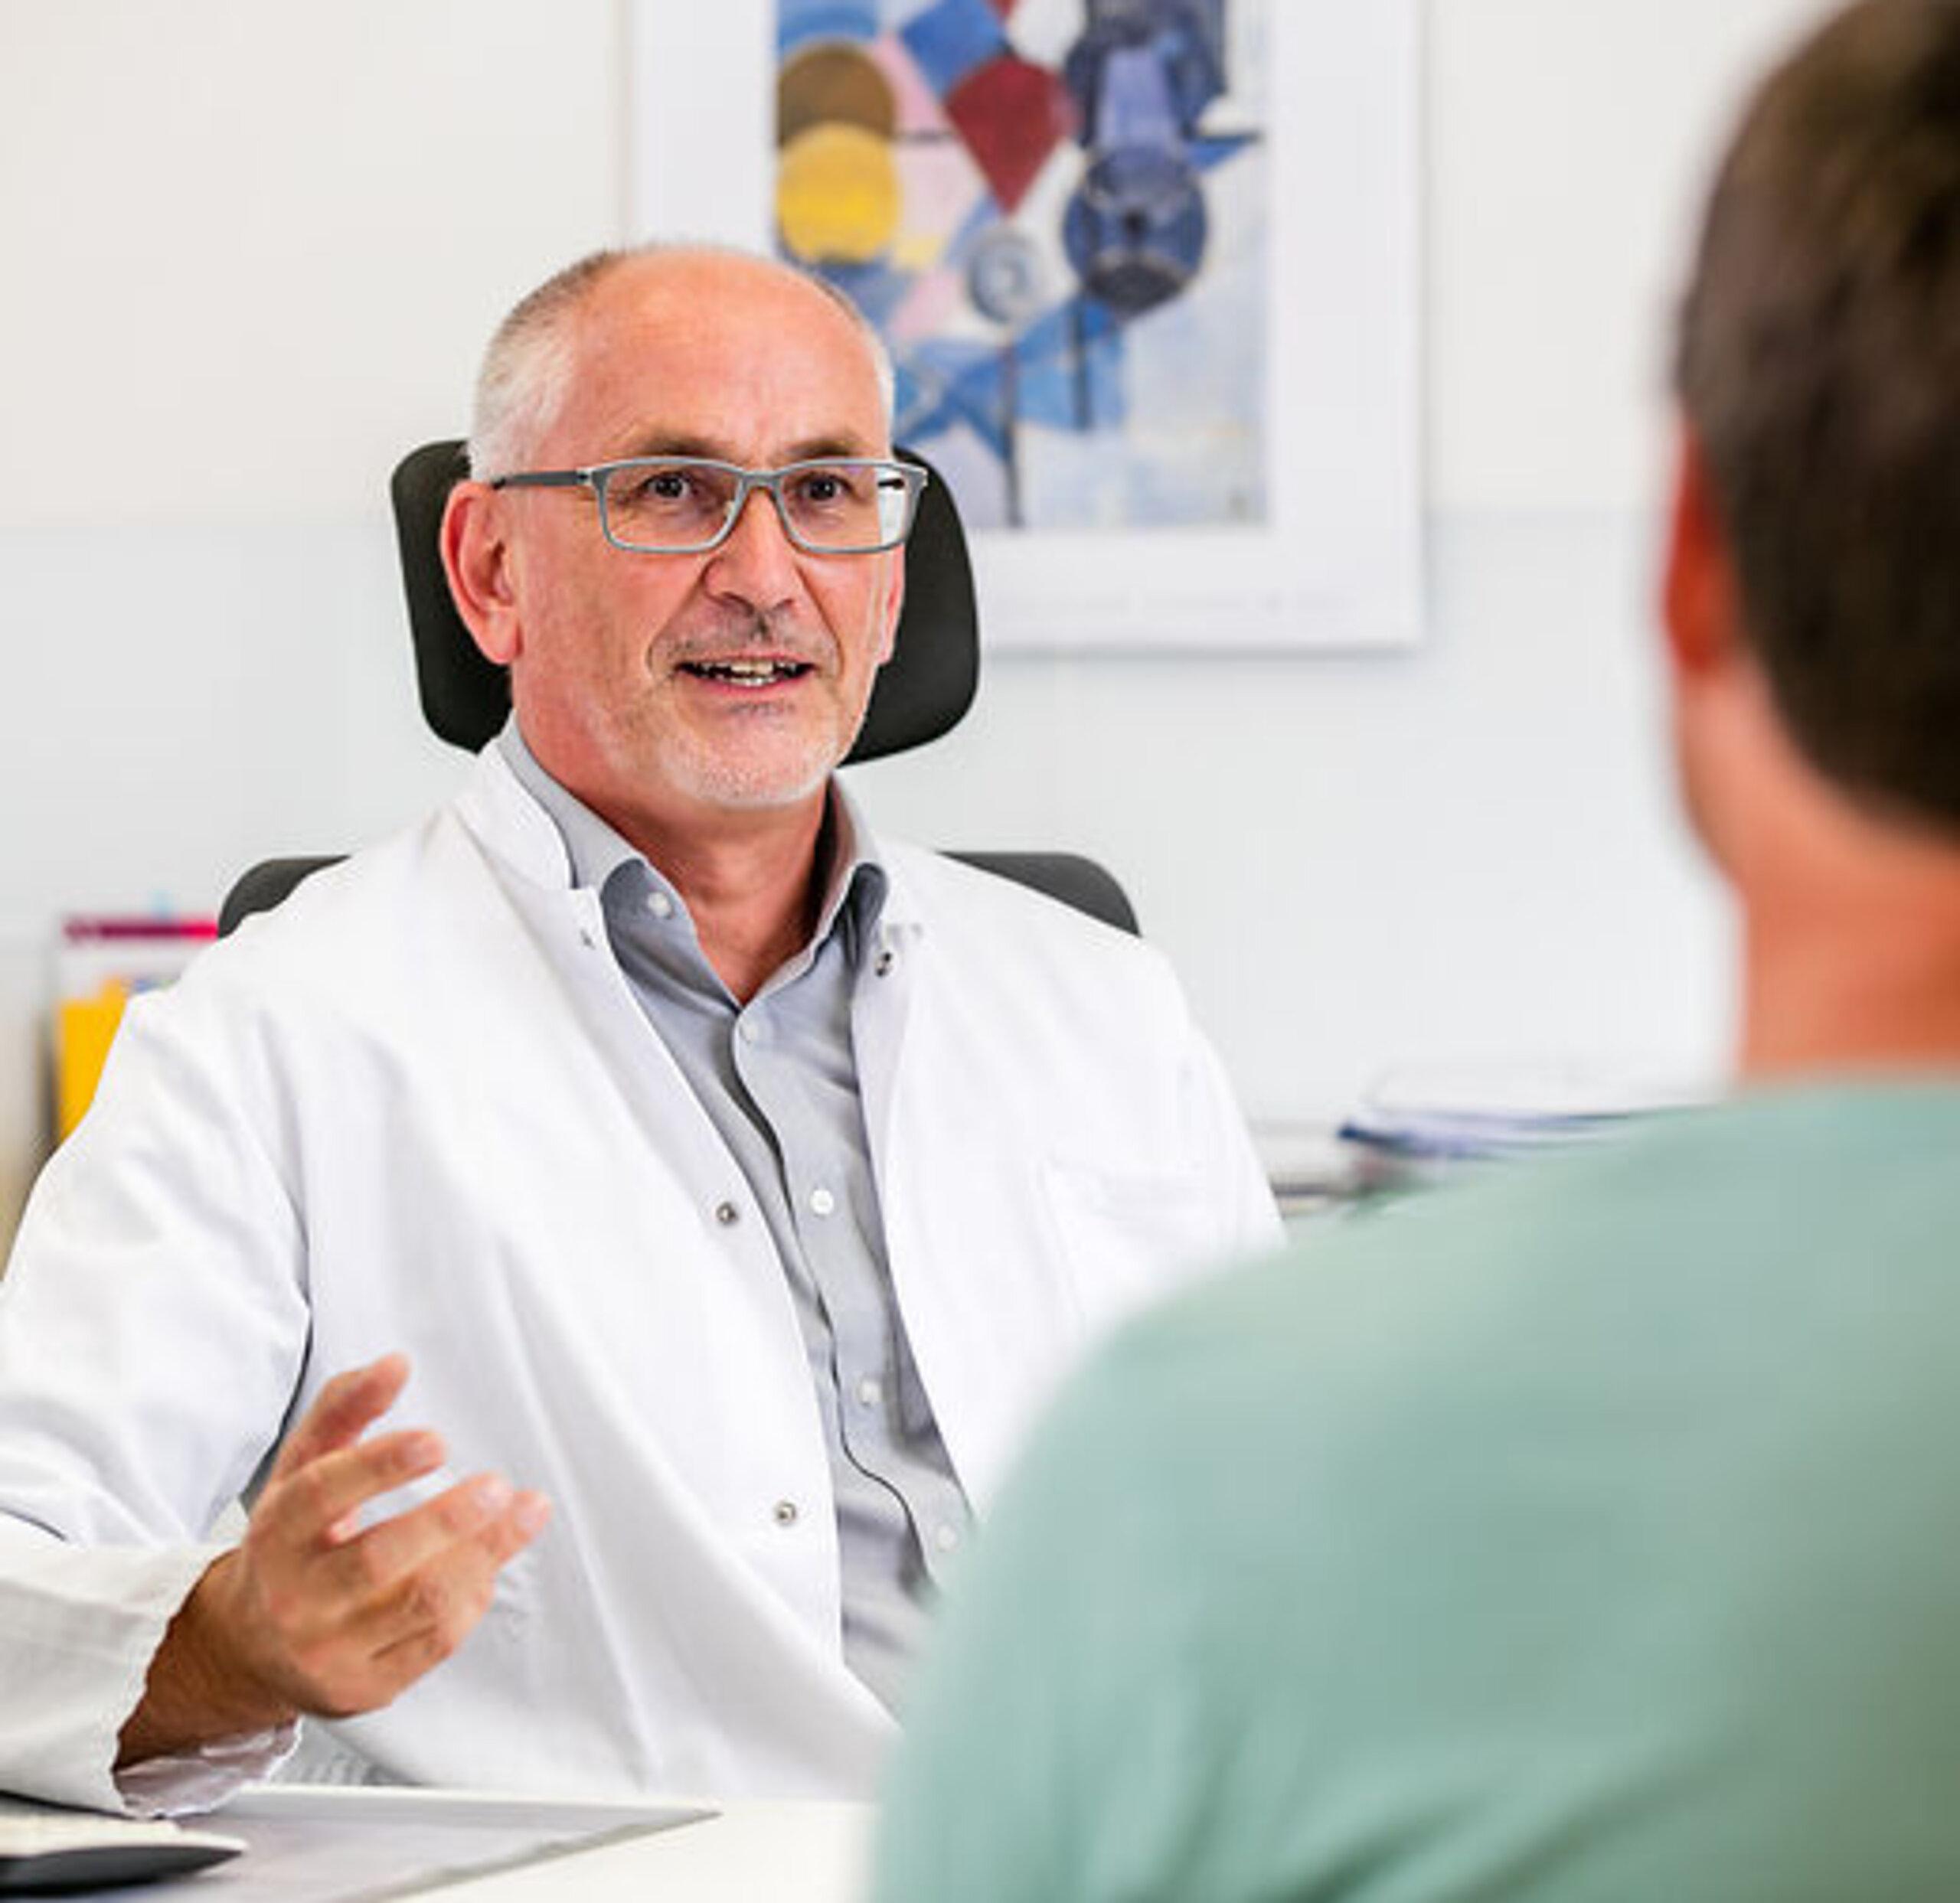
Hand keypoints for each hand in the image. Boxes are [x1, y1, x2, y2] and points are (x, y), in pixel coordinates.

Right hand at [119, 1353, 549, 1761]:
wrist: (249, 1646)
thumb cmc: (291, 1544)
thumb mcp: (302, 1470)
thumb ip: (344, 1409)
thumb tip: (394, 1364)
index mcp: (275, 1534)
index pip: (320, 1496)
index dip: (379, 1466)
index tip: (436, 1441)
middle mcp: (295, 1597)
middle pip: (378, 1560)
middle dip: (449, 1520)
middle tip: (498, 1486)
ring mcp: (329, 1649)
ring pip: (420, 1604)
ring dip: (485, 1555)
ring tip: (523, 1512)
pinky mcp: (365, 1687)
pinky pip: (434, 1643)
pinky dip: (473, 1597)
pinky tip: (490, 1562)